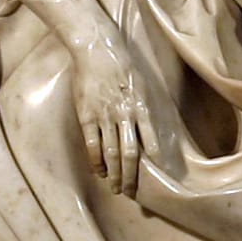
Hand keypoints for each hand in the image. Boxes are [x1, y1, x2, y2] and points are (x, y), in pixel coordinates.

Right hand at [63, 21, 159, 197]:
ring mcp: (104, 115)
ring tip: (115, 188)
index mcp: (141, 106)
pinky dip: (96, 160)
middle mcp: (124, 114)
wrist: (96, 48)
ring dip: (114, 174)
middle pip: (130, 154)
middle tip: (131, 193)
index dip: (151, 163)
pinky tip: (99, 171)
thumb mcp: (142, 83)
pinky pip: (92, 144)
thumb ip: (144, 108)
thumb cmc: (122, 64)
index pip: (149, 142)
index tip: (155, 178)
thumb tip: (150, 131)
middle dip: (131, 177)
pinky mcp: (86, 115)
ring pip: (111, 153)